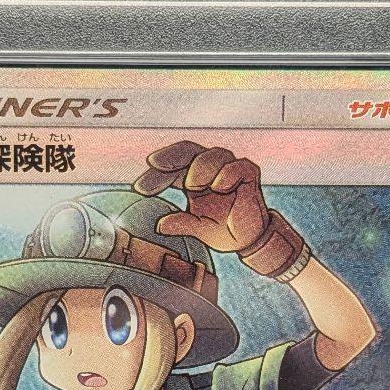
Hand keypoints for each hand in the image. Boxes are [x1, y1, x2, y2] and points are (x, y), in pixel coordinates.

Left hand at [133, 141, 268, 252]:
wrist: (249, 239)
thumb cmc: (222, 228)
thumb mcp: (197, 227)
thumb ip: (180, 223)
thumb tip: (159, 225)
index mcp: (194, 178)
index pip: (173, 168)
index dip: (156, 175)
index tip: (140, 187)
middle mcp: (211, 169)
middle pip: (189, 151)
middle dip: (171, 156)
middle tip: (156, 165)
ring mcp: (230, 169)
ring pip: (214, 154)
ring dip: (200, 166)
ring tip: (191, 185)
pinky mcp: (248, 175)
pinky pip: (238, 166)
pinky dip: (227, 174)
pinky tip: (218, 187)